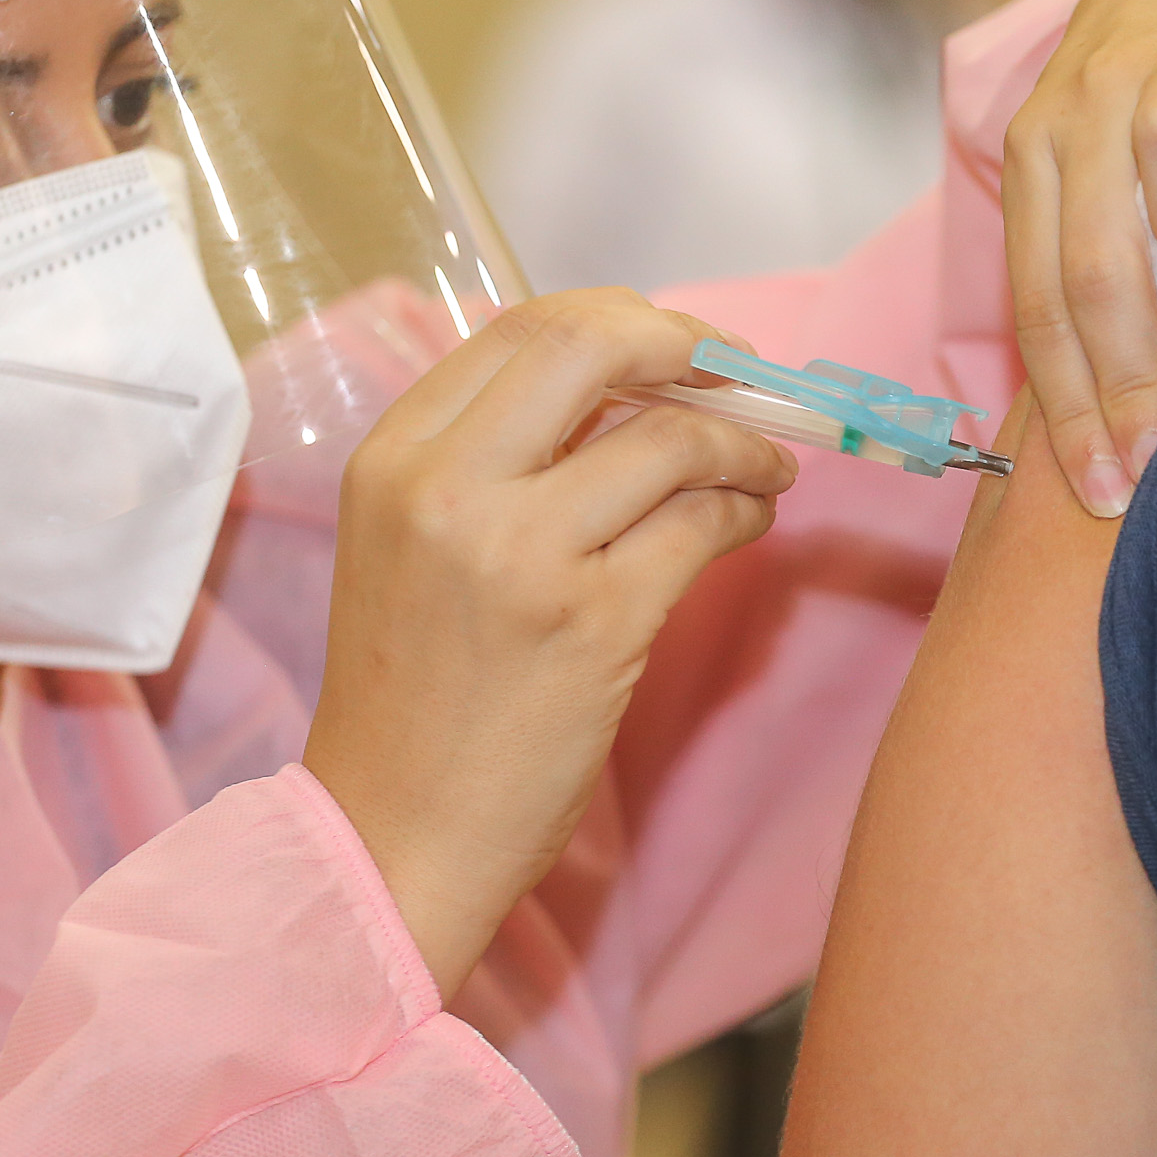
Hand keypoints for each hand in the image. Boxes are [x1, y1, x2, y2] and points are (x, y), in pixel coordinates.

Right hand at [302, 289, 799, 997]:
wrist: (390, 837)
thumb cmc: (413, 698)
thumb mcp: (410, 547)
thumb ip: (489, 459)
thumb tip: (627, 383)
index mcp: (393, 459)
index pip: (521, 327)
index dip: (621, 319)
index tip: (676, 344)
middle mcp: (448, 490)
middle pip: (593, 345)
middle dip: (687, 345)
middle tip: (737, 374)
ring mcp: (522, 554)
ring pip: (670, 438)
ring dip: (742, 443)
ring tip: (765, 467)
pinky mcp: (594, 623)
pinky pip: (701, 525)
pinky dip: (746, 506)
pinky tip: (753, 521)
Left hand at [1002, 0, 1156, 514]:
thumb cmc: (1156, 103)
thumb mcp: (1099, 176)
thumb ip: (1092, 270)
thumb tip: (1113, 433)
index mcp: (1038, 151)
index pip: (1042, 299)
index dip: (1073, 407)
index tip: (1102, 491)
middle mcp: (1090, 99)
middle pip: (1099, 262)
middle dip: (1131, 380)